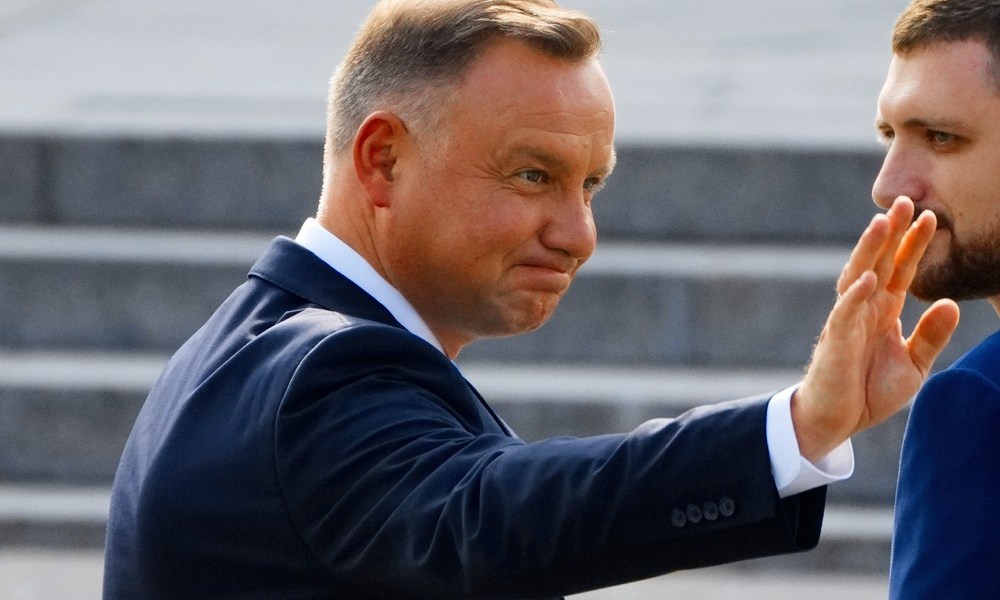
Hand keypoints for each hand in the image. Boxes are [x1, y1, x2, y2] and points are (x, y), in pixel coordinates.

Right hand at [792, 196, 960, 461]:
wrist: (836, 422)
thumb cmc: (869, 391)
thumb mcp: (914, 364)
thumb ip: (931, 335)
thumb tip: (950, 303)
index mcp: (883, 311)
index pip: (900, 270)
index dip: (913, 244)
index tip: (930, 217)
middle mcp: (864, 309)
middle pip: (877, 262)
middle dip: (891, 233)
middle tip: (905, 201)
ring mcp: (847, 322)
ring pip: (857, 277)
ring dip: (868, 250)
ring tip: (881, 224)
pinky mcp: (835, 341)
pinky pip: (844, 313)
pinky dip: (855, 294)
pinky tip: (868, 276)